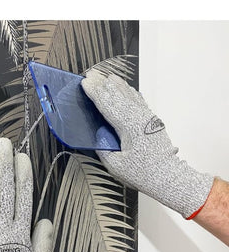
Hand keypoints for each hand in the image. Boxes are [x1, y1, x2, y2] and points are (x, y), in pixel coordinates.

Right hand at [81, 70, 213, 218]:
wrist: (167, 177)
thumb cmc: (141, 173)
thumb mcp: (115, 164)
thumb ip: (103, 147)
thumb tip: (98, 133)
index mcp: (128, 126)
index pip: (108, 104)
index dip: (95, 92)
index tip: (84, 82)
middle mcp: (138, 117)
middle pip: (118, 95)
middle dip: (103, 84)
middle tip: (91, 74)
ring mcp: (147, 117)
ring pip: (129, 95)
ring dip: (116, 85)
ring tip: (106, 77)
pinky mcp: (151, 121)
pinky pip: (138, 101)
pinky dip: (129, 92)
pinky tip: (125, 89)